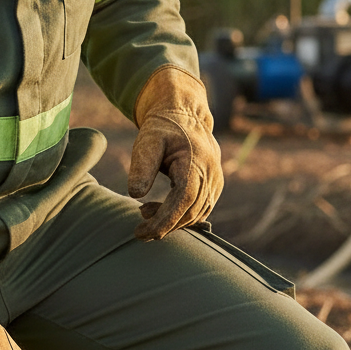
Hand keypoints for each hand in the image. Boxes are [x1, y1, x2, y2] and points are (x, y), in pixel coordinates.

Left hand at [128, 65, 223, 240]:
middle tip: (139, 230)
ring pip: (196, 215)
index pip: (183, 200)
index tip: (142, 232)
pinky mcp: (214, 187)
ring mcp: (216, 182)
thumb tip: (134, 194)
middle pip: (190, 212)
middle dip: (164, 226)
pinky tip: (159, 210)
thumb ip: (141, 166)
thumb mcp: (147, 141)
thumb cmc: (163, 129)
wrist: (185, 116)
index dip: (164, 220)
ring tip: (144, 211)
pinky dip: (180, 216)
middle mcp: (211, 175)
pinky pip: (199, 210)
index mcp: (196, 162)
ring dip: (171, 221)